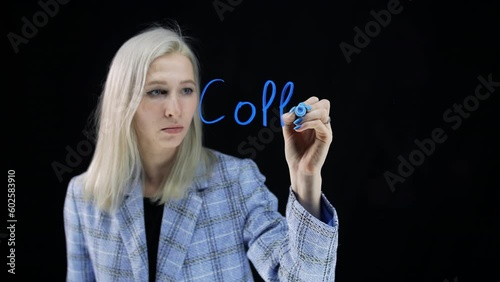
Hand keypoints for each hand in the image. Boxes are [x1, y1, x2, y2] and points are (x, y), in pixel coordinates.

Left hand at [281, 96, 331, 217]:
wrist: (299, 169)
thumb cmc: (296, 152)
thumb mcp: (288, 132)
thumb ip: (288, 120)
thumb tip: (290, 111)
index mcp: (315, 120)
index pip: (317, 102)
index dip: (306, 102)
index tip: (294, 112)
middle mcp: (322, 123)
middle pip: (324, 103)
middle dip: (308, 106)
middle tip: (297, 116)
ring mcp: (325, 130)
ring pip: (323, 111)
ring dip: (307, 114)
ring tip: (296, 124)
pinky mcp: (326, 137)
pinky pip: (320, 123)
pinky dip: (307, 123)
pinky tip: (298, 129)